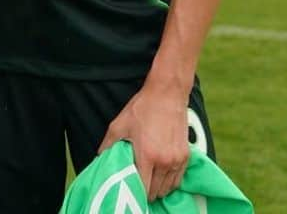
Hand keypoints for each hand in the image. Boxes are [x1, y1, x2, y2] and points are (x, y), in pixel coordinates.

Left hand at [97, 81, 189, 201]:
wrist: (167, 94)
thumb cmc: (142, 108)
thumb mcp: (119, 124)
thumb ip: (108, 145)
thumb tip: (101, 159)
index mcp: (147, 155)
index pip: (142, 189)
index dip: (134, 192)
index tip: (129, 188)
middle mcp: (164, 161)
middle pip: (155, 192)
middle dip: (145, 191)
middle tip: (137, 183)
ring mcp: (176, 160)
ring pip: (167, 189)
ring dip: (157, 188)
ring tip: (148, 179)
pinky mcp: (185, 157)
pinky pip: (177, 180)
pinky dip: (169, 182)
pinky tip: (160, 174)